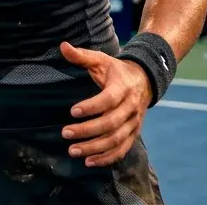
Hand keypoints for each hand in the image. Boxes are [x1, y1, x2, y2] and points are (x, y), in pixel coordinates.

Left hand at [59, 41, 151, 167]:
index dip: (91, 107)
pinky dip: (107, 158)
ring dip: (95, 148)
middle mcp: (131, 107)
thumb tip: (63, 46)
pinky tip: (89, 161)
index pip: (108, 100)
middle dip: (88, 130)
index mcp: (123, 87)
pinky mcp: (133, 134)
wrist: (143, 81)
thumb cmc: (116, 71)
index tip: (72, 111)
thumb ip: (82, 56)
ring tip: (73, 150)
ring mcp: (134, 123)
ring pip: (116, 139)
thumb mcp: (101, 60)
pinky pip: (122, 149)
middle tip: (65, 133)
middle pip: (111, 123)